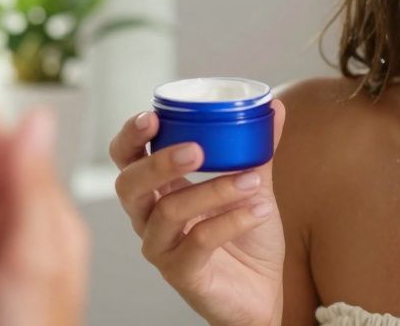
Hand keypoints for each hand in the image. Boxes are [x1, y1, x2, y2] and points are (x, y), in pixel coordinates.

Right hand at [109, 100, 287, 325]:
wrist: (263, 294)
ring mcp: (162, 249)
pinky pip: (199, 242)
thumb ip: (258, 149)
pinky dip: (232, 220)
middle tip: (197, 149)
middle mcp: (150, 219)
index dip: (130, 137)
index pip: (126, 160)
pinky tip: (261, 209)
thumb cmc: (247, 239)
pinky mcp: (182, 274)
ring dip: (214, 190)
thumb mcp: (253, 186)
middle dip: (158, 163)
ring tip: (252, 180)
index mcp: (159, 191)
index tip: (151, 116)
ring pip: (170, 212)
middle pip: (129, 186)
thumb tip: (273, 106)